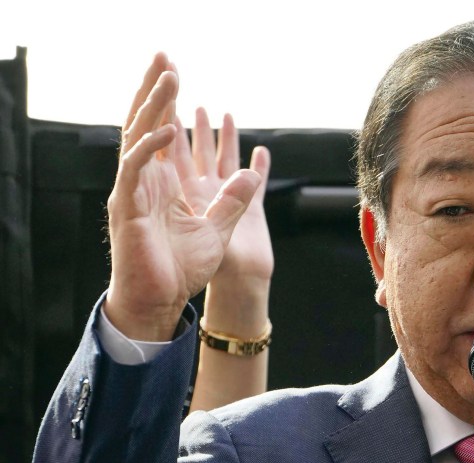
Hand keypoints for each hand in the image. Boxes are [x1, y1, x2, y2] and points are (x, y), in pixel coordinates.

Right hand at [104, 54, 260, 340]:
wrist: (162, 301)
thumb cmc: (184, 269)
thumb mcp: (219, 229)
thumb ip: (234, 200)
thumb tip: (253, 172)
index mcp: (166, 184)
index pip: (165, 132)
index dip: (171, 103)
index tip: (178, 74)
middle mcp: (147, 181)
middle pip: (148, 125)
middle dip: (158, 91)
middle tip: (166, 56)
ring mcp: (133, 191)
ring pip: (139, 137)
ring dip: (154, 106)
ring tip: (168, 76)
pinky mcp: (126, 206)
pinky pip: (136, 169)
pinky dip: (150, 149)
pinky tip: (167, 130)